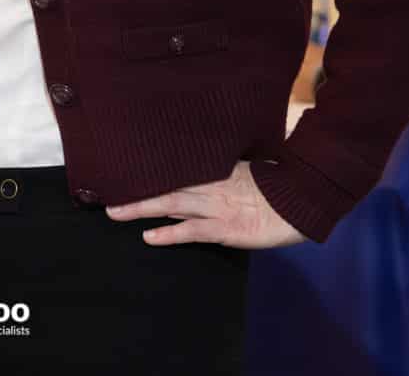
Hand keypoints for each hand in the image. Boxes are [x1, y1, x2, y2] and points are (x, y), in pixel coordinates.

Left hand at [106, 161, 304, 249]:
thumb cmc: (274, 188)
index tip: (120, 171)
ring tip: (114, 213)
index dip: (147, 173)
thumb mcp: (242, 173)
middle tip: (106, 194)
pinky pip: (193, 231)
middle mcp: (210, 187)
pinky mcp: (226, 228)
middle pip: (166, 187)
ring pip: (172, 205)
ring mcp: (216, 207)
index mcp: (214, 172)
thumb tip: (187, 173)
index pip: (174, 171)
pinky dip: (170, 234)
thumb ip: (217, 173)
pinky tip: (149, 237)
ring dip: (141, 208)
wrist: (302, 201)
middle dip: (135, 192)